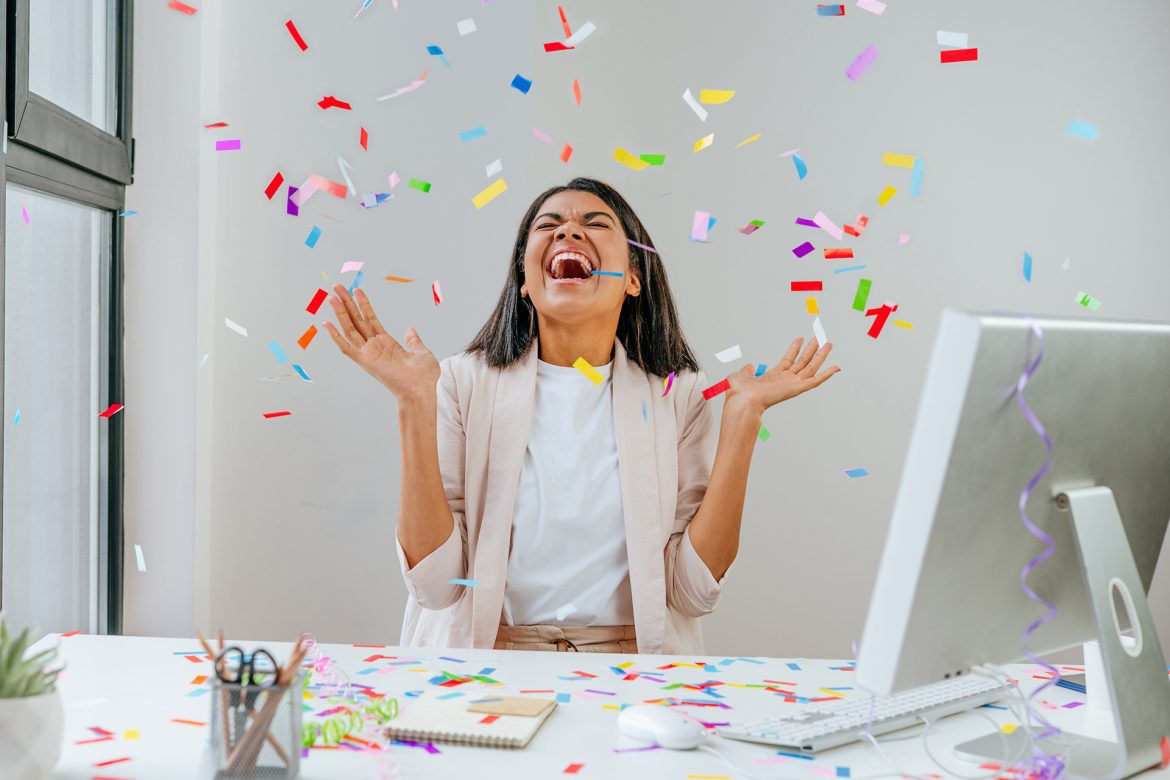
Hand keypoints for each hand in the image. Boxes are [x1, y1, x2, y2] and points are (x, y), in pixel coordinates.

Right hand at [323, 284, 439, 405]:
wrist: (422, 391)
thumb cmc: (424, 378)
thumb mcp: (422, 353)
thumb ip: (414, 341)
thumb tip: (410, 329)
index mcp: (387, 344)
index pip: (371, 319)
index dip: (363, 304)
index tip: (356, 290)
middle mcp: (375, 347)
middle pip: (357, 320)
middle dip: (347, 303)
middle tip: (336, 287)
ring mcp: (369, 354)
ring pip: (350, 328)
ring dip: (340, 312)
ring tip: (332, 296)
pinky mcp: (365, 361)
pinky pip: (347, 348)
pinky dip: (336, 336)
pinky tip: (327, 324)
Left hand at [723, 338, 839, 416]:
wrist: (743, 401)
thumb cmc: (740, 393)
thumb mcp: (741, 375)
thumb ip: (747, 370)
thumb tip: (750, 366)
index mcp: (773, 377)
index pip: (788, 360)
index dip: (794, 349)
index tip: (800, 338)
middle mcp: (785, 381)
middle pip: (802, 362)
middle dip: (811, 350)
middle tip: (820, 339)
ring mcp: (792, 384)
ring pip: (811, 368)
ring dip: (821, 356)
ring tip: (828, 344)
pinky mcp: (797, 388)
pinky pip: (815, 381)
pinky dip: (827, 374)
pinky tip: (836, 367)